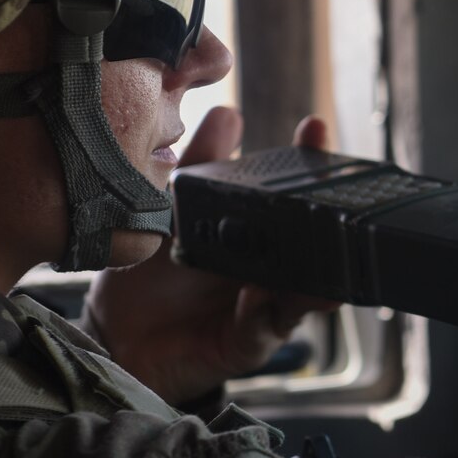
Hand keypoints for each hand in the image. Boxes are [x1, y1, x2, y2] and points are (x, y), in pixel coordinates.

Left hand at [85, 106, 338, 405]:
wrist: (122, 337)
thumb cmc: (154, 274)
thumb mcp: (172, 212)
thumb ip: (199, 167)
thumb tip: (228, 113)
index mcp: (258, 234)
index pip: (293, 195)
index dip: (309, 163)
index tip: (313, 127)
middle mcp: (270, 269)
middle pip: (314, 244)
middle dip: (330, 221)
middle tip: (335, 193)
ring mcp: (266, 308)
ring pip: (305, 293)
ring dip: (312, 275)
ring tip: (314, 251)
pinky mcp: (248, 344)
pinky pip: (263, 329)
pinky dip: (262, 311)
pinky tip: (256, 294)